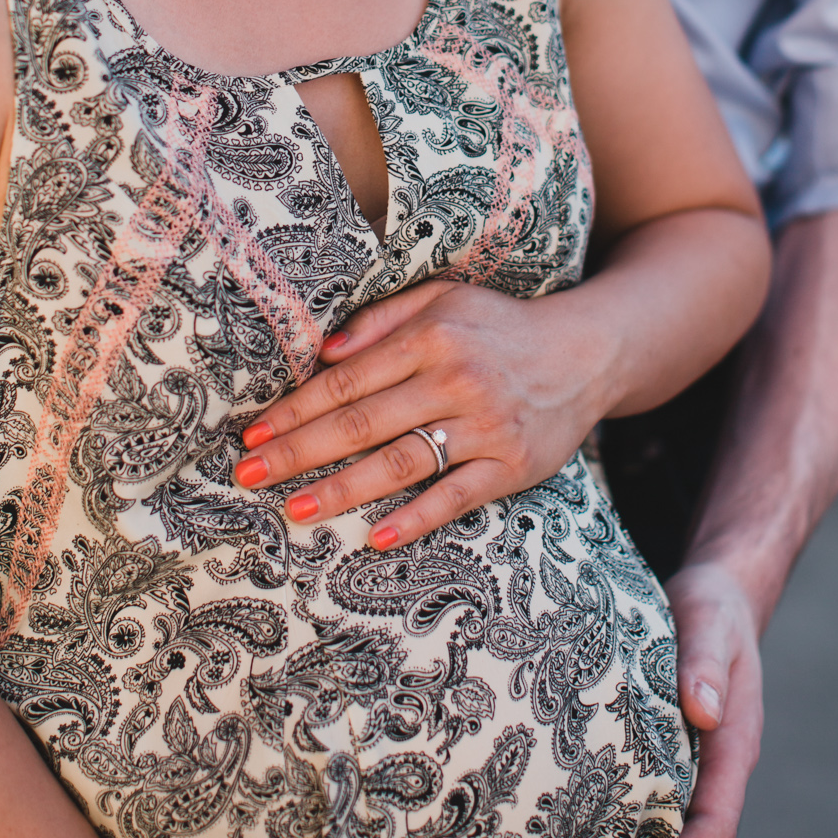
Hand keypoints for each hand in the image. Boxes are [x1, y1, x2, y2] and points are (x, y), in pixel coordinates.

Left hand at [233, 277, 607, 548]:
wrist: (587, 353)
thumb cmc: (499, 327)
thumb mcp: (444, 299)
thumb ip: (382, 319)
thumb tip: (323, 351)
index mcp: (433, 335)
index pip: (349, 378)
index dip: (297, 407)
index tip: (254, 431)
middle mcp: (457, 378)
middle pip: (363, 422)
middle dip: (300, 451)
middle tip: (250, 473)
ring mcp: (486, 425)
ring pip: (402, 462)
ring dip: (343, 489)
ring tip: (295, 509)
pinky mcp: (512, 465)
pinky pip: (456, 497)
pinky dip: (416, 518)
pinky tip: (376, 538)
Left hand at [607, 562, 763, 837]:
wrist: (720, 598)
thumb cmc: (713, 610)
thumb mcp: (708, 622)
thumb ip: (705, 662)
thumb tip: (704, 710)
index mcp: (733, 749)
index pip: (714, 827)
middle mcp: (719, 775)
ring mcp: (700, 778)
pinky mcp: (677, 771)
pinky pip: (664, 830)